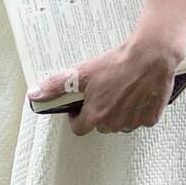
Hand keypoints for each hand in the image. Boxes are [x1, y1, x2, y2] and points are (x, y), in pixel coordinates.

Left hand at [28, 30, 185, 135]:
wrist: (150, 56)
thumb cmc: (117, 63)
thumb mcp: (83, 72)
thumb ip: (57, 85)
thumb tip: (34, 94)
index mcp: (96, 115)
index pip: (79, 128)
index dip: (77, 116)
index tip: (81, 104)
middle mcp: (114, 124)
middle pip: (101, 125)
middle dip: (100, 111)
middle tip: (104, 91)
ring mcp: (133, 122)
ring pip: (121, 123)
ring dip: (119, 111)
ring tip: (122, 89)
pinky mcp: (150, 118)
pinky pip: (140, 118)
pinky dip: (138, 109)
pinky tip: (138, 92)